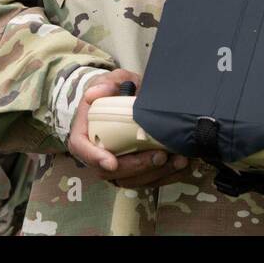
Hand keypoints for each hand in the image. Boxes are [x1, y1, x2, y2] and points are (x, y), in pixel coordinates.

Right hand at [66, 69, 190, 188]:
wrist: (127, 101)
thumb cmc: (116, 92)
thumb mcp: (113, 81)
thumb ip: (107, 83)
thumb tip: (96, 92)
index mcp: (85, 131)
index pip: (82, 148)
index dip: (94, 157)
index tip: (112, 162)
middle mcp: (98, 154)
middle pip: (111, 171)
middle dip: (137, 167)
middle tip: (160, 156)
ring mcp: (117, 166)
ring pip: (132, 180)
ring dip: (156, 174)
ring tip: (178, 161)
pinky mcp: (134, 171)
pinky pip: (147, 181)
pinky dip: (166, 176)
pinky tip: (181, 166)